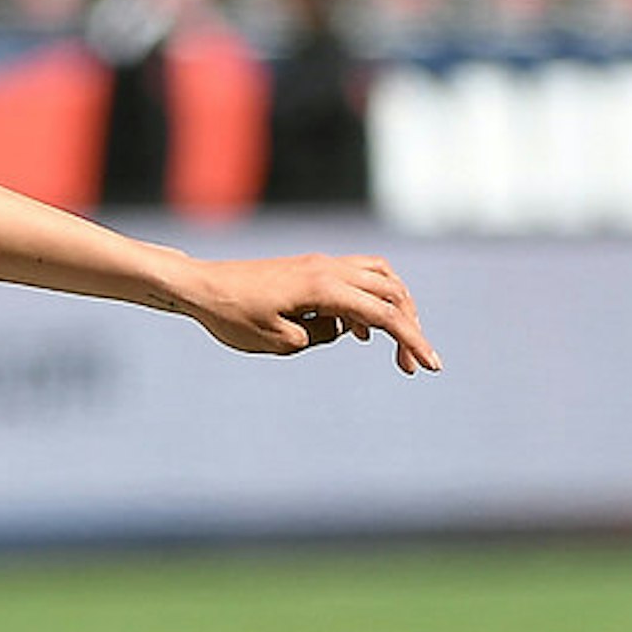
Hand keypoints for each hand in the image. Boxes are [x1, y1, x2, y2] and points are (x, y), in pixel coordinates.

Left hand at [173, 254, 439, 374]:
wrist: (201, 287)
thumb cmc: (232, 316)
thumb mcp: (278, 342)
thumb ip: (320, 336)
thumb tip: (342, 327)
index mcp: (325, 288)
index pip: (384, 314)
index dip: (412, 340)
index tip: (430, 366)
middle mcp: (329, 269)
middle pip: (392, 291)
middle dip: (408, 327)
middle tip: (409, 366)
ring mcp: (321, 265)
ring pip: (379, 277)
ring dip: (393, 307)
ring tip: (387, 343)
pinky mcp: (311, 269)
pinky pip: (356, 277)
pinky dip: (369, 300)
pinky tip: (358, 331)